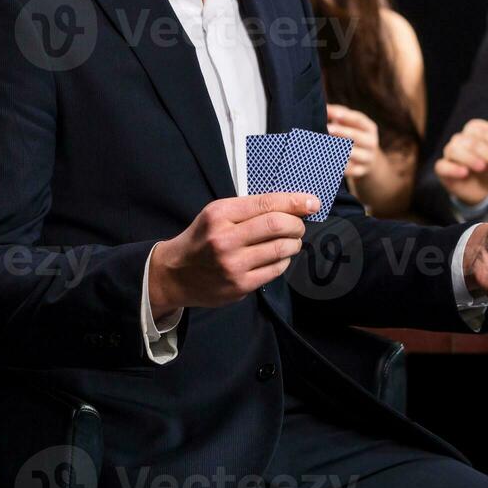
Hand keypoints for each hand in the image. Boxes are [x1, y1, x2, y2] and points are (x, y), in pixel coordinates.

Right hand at [150, 192, 316, 311]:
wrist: (175, 274)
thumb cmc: (202, 239)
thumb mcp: (217, 214)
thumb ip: (250, 209)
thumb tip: (293, 205)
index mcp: (220, 214)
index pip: (267, 203)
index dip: (295, 201)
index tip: (312, 202)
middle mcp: (225, 238)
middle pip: (278, 225)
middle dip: (297, 224)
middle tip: (299, 226)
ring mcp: (233, 264)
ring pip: (281, 248)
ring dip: (294, 243)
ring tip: (290, 241)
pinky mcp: (240, 286)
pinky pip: (276, 270)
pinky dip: (284, 260)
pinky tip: (278, 257)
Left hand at [326, 103, 379, 179]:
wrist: (368, 160)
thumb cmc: (352, 135)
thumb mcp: (349, 124)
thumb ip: (337, 113)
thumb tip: (322, 105)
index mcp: (369, 128)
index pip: (358, 120)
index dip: (347, 116)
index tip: (334, 114)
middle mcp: (371, 142)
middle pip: (356, 136)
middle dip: (342, 132)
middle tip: (328, 128)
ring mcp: (367, 158)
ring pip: (354, 154)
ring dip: (339, 150)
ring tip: (325, 146)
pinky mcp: (361, 171)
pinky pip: (350, 170)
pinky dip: (339, 167)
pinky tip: (328, 163)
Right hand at [435, 118, 487, 205]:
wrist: (484, 189)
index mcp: (476, 131)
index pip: (482, 129)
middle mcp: (461, 138)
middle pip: (470, 140)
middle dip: (487, 152)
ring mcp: (450, 153)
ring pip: (454, 149)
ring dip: (470, 158)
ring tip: (482, 167)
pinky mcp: (443, 169)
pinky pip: (442, 166)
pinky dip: (453, 169)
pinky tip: (465, 173)